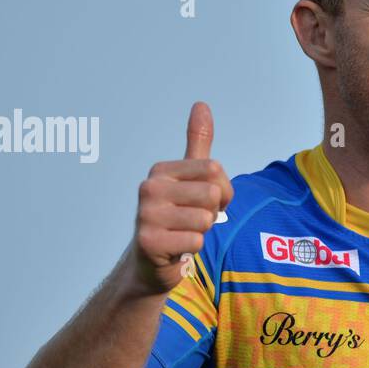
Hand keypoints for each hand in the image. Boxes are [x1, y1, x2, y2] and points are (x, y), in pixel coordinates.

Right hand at [128, 101, 233, 295]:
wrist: (150, 263)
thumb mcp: (189, 179)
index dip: (222, 192)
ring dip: (202, 232)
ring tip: (184, 234)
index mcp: (161, 170)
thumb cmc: (177, 218)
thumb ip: (197, 144)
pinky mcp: (149, 241)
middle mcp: (150, 188)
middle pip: (213, 195)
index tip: (203, 203)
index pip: (215, 170)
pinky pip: (196, 241)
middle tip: (193, 222)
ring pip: (206, 219)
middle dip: (213, 213)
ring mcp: (146, 214)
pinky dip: (193, 249)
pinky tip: (177, 249)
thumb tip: (201, 104)